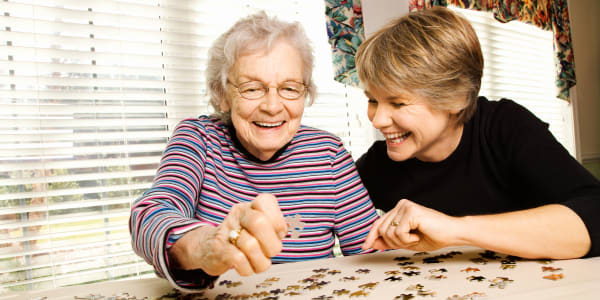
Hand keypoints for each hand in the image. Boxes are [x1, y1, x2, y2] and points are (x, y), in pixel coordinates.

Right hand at [168, 193, 287, 275]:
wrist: (209, 247)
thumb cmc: (241, 237)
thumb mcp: (260, 227)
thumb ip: (275, 226)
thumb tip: (284, 229)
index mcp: (251, 206)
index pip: (266, 201)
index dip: (278, 221)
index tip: (278, 233)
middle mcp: (239, 214)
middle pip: (259, 222)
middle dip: (272, 244)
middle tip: (270, 252)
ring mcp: (227, 230)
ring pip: (250, 245)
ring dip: (260, 261)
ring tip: (258, 261)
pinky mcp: (219, 248)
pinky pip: (239, 259)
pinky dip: (248, 268)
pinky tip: (246, 266)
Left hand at [362, 199, 462, 251]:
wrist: (452, 234)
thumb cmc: (433, 236)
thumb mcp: (406, 242)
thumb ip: (388, 241)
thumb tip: (371, 243)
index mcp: (398, 210)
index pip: (378, 223)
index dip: (371, 236)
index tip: (364, 247)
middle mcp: (400, 205)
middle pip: (381, 230)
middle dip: (393, 243)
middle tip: (410, 242)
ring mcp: (405, 206)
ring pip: (388, 232)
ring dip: (402, 242)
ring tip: (416, 238)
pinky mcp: (411, 211)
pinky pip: (398, 232)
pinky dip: (408, 240)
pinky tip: (419, 235)